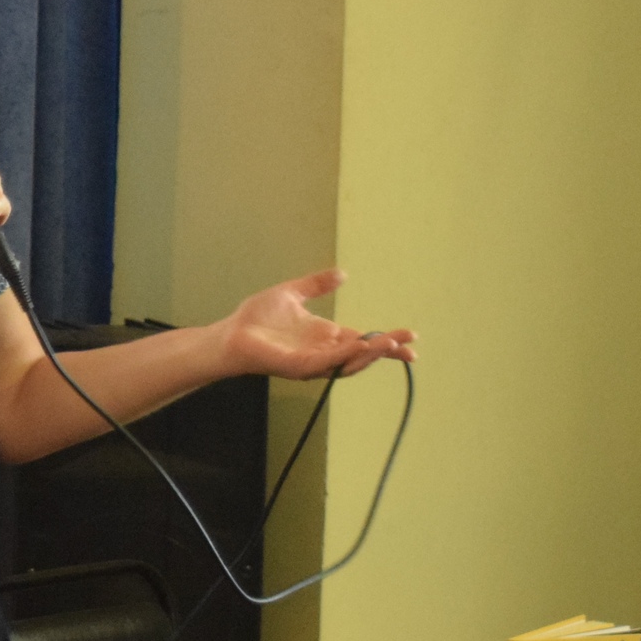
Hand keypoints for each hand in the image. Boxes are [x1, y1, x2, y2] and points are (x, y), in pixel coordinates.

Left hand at [215, 269, 414, 379]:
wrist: (230, 333)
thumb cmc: (256, 318)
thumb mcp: (292, 293)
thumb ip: (317, 285)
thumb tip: (342, 274)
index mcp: (325, 337)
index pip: (363, 340)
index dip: (386, 341)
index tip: (410, 337)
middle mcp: (323, 352)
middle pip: (363, 355)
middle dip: (386, 352)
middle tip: (410, 348)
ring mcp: (312, 362)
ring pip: (349, 362)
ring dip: (370, 354)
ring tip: (389, 344)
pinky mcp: (299, 367)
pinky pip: (327, 363)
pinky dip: (345, 355)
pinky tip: (361, 345)